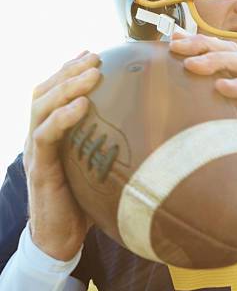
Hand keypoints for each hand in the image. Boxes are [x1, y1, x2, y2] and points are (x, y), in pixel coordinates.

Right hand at [23, 50, 100, 260]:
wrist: (59, 237)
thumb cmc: (84, 198)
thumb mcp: (96, 163)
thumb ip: (108, 142)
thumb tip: (145, 126)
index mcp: (52, 132)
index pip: (54, 92)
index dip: (69, 69)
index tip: (93, 53)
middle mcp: (40, 136)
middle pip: (45, 91)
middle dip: (69, 70)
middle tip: (94, 56)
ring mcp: (37, 151)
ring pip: (42, 107)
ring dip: (67, 86)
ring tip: (91, 73)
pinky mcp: (40, 169)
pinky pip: (46, 136)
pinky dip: (63, 117)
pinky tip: (82, 105)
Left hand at [169, 34, 236, 182]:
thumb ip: (219, 133)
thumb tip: (182, 144)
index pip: (222, 58)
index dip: (199, 47)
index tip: (172, 43)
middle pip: (230, 52)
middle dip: (202, 45)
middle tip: (175, 46)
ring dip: (218, 60)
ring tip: (193, 65)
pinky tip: (223, 87)